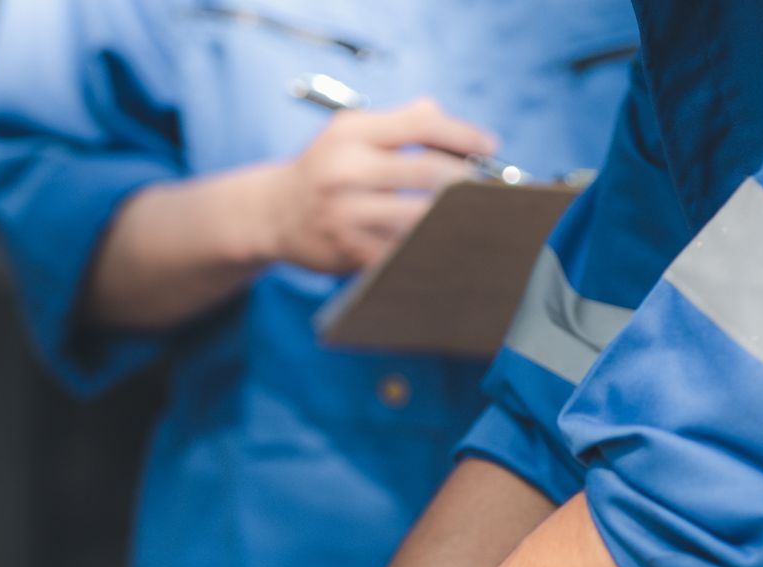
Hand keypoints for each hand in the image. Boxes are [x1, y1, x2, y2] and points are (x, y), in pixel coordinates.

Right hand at [255, 98, 497, 273]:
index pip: (421, 124)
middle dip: (466, 180)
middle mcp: (345, 172)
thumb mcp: (349, 132)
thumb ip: (399, 121)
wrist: (272, 214)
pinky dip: (428, 246)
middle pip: (429, 173)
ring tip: (470, 214)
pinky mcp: (348, 252)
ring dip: (453, 217)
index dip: (463, 134)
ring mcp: (345, 216)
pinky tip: (441, 240)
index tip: (489, 146)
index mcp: (350, 135)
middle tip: (484, 187)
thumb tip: (444, 118)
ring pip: (421, 217)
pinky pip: (403, 250)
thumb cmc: (324, 168)